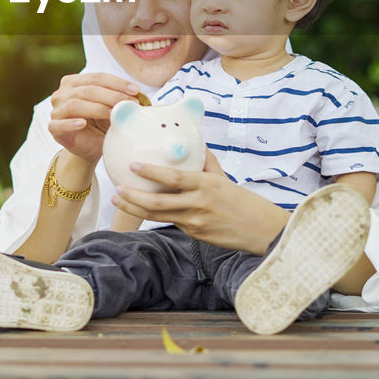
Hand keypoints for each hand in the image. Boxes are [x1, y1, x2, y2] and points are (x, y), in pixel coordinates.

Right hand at [47, 72, 140, 163]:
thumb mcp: (112, 108)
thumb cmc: (100, 123)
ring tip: (113, 114)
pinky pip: (58, 124)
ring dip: (97, 108)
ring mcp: (56, 110)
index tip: (135, 90)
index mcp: (75, 82)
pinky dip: (70, 123)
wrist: (91, 147)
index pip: (97, 77)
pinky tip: (82, 123)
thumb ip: (120, 99)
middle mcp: (62, 93)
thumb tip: (138, 94)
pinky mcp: (53, 128)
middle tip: (129, 103)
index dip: (117, 83)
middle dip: (112, 96)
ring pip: (75, 104)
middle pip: (88, 89)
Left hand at [110, 151, 289, 254]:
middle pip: (158, 202)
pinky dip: (153, 216)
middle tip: (117, 189)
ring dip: (135, 208)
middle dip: (133, 196)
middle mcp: (198, 204)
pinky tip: (139, 209)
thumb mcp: (224, 178)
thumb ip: (206, 161)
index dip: (151, 172)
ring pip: (158, 216)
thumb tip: (195, 142)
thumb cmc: (243, 202)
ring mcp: (195, 222)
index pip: (173, 178)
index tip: (133, 164)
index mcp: (206, 185)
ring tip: (119, 200)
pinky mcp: (195, 235)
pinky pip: (171, 223)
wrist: (261, 230)